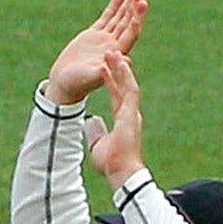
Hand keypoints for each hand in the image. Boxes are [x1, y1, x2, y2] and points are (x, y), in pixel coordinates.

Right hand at [45, 0, 147, 105]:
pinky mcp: (92, 35)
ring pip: (119, 18)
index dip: (136, 19)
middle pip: (128, 23)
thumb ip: (107, 69)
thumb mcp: (91, 76)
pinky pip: (106, 18)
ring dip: (128, 5)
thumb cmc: (76, 83)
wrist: (63, 84)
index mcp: (116, 54)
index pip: (130, 33)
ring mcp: (104, 39)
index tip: (141, 5)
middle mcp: (113, 45)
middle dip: (135, 7)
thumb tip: (127, 60)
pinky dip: (113, 8)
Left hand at [86, 50, 146, 187]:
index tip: (104, 68)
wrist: (121, 171)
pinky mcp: (131, 113)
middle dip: (116, 69)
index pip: (116, 95)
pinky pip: (129, 89)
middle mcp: (129, 113)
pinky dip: (124, 76)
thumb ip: (96, 131)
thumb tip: (90, 121)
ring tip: (112, 52)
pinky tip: (118, 64)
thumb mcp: (98, 144)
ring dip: (120, 67)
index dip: (111, 81)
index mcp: (122, 119)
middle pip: (122, 85)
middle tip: (109, 53)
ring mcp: (131, 112)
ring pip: (127, 83)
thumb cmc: (112, 163)